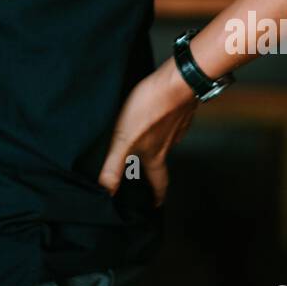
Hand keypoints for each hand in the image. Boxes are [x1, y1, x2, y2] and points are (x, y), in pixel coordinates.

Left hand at [97, 61, 196, 205]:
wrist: (177, 81)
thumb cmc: (150, 108)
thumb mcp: (124, 138)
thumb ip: (114, 165)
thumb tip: (106, 192)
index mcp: (156, 154)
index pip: (159, 182)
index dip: (158, 195)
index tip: (157, 204)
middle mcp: (170, 143)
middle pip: (163, 162)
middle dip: (155, 170)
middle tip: (149, 175)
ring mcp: (178, 125)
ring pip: (168, 141)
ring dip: (159, 145)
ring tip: (146, 142)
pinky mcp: (180, 109)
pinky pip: (172, 122)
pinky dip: (164, 124)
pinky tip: (155, 116)